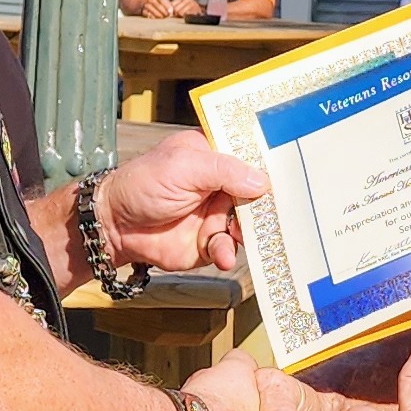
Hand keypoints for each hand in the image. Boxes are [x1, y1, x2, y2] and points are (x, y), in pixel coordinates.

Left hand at [93, 133, 266, 278]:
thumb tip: (261, 181)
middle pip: (257, 193)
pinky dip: (228, 252)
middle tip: (281, 213)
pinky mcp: (208, 241)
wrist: (114, 225)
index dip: (271, 162)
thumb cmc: (142, 184)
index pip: (251, 155)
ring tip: (244, 235)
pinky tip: (222, 254)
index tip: (295, 170)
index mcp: (215, 156)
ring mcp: (216, 214)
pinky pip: (228, 248)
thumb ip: (223, 171)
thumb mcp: (183, 167)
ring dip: (250, 232)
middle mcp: (221, 185)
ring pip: (248, 224)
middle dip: (269, 204)